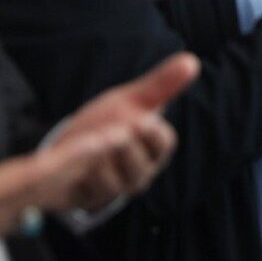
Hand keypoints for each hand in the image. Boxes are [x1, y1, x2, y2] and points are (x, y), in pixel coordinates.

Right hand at [0, 54, 195, 260]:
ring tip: (113, 144)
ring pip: (42, 195)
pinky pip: (26, 202)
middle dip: (91, 158)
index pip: (33, 177)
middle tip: (132, 132)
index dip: (74, 156)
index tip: (109, 137)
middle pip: (50, 185)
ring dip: (78, 170)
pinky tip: (69, 173)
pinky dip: (52, 184)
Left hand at [49, 52, 198, 209]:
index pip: (163, 143)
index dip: (153, 132)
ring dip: (103, 160)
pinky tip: (78, 161)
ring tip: (94, 142)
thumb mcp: (131, 100)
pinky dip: (84, 175)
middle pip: (140, 166)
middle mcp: (139, 173)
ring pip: (116, 182)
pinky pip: (91, 193)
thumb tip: (192, 60)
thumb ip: (160, 84)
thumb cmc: (109, 121)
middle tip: (115, 132)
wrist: (70, 146)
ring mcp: (116, 190)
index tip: (141, 119)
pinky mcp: (92, 200)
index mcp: (153, 149)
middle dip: (126, 148)